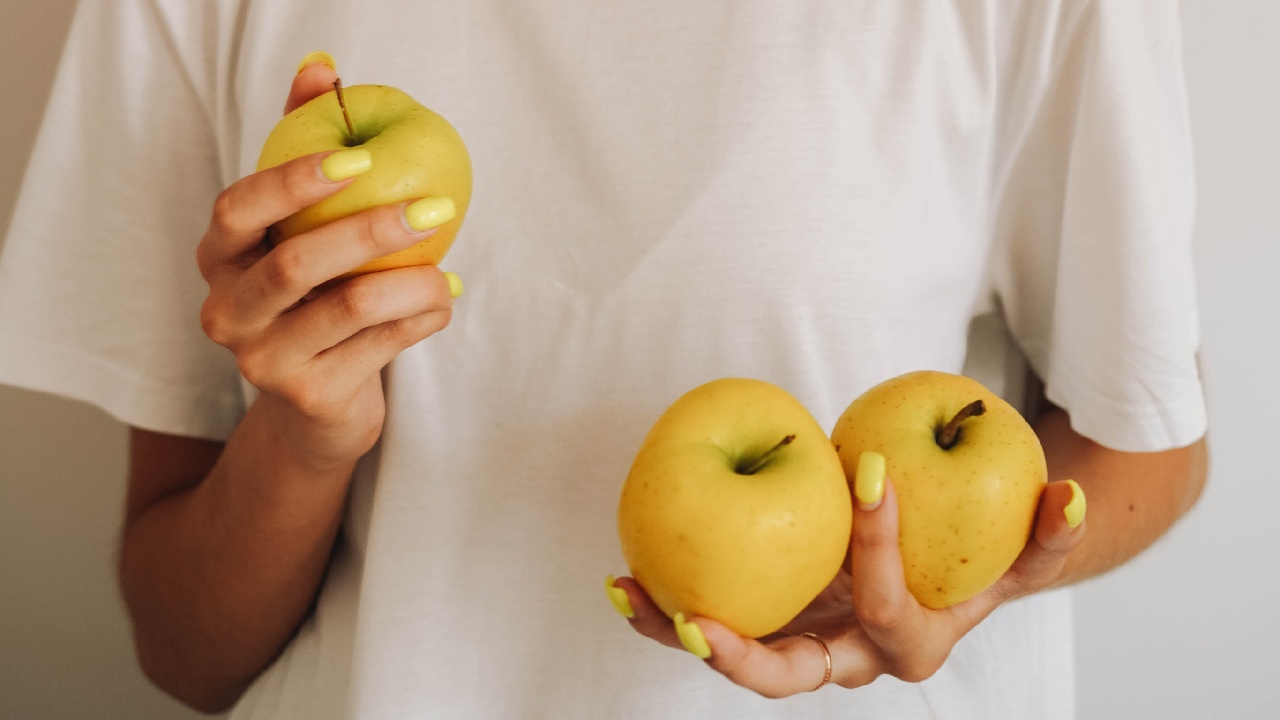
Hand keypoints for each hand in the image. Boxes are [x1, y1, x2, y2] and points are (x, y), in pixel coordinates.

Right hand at [196, 59, 458, 471]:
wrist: (314, 409)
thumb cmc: (311, 300)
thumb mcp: (300, 229)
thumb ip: (301, 147)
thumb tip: (322, 69)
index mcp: (218, 259)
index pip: (236, 209)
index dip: (294, 181)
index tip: (360, 159)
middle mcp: (227, 311)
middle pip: (298, 263)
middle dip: (373, 230)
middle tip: (435, 207)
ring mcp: (264, 360)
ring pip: (352, 307)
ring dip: (415, 282)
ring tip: (447, 272)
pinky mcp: (310, 396)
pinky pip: (384, 346)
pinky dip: (424, 318)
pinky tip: (442, 302)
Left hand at [608, 460, 1085, 697]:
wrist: (946, 583)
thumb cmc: (975, 558)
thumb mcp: (1016, 554)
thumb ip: (1044, 535)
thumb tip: (1067, 492)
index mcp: (908, 642)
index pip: (886, 604)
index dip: (878, 545)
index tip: (867, 472)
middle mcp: (849, 657)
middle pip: (792, 675)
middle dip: (745, 657)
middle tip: (698, 620)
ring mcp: (803, 645)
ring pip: (735, 656)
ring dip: (675, 629)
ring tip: (624, 590)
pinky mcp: (768, 625)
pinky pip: (712, 623)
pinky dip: (664, 608)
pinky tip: (621, 577)